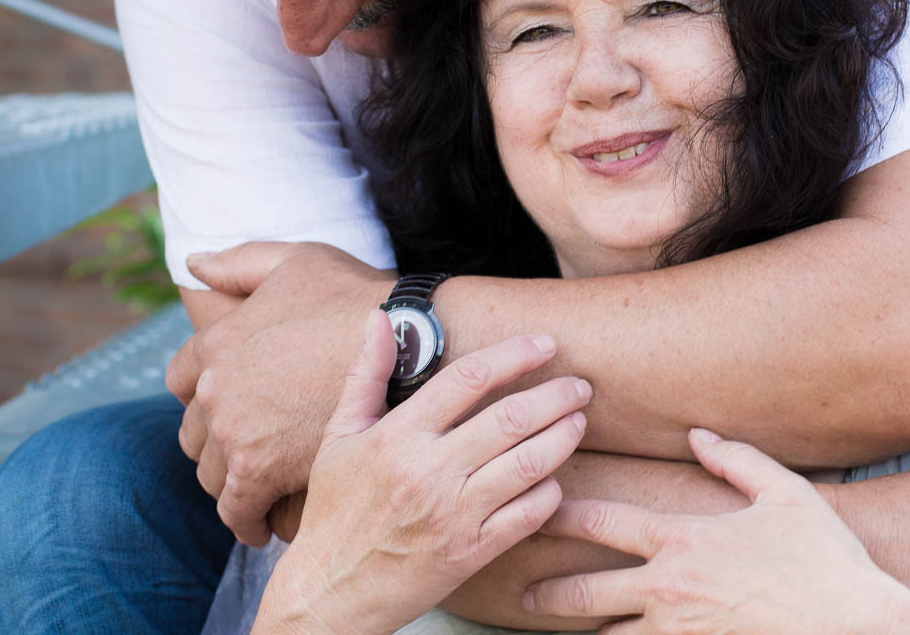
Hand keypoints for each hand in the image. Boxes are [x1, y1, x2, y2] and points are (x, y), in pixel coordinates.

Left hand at [165, 241, 391, 543]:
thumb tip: (193, 264)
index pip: (180, 378)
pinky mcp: (261, 472)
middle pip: (193, 432)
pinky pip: (237, 509)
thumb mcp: (296, 260)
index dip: (202, 393)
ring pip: (211, 474)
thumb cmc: (357, 298)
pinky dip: (245, 520)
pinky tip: (262, 523)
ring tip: (254, 489)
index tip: (225, 405)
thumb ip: (240, 263)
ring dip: (229, 482)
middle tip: (244, 450)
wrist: (404, 347)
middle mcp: (215, 391)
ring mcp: (235, 433)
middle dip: (214, 442)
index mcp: (217, 342)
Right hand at [254, 314, 590, 634]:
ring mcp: (453, 514)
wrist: (330, 591)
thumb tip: (379, 316)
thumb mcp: (338, 436)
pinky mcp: (471, 552)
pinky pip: (529, 514)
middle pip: (512, 418)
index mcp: (397, 436)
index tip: (544, 344)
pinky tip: (554, 476)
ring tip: (579, 420)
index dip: (514, 354)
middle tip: (579, 384)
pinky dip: (551, 490)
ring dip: (563, 436)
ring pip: (529, 463)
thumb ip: (365, 373)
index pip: (468, 378)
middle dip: (556, 394)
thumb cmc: (336, 509)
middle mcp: (428, 472)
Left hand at [523, 429, 909, 634]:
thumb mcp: (785, 493)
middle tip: (523, 590)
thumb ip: (735, 460)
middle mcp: (670, 590)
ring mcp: (679, 633)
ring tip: (558, 626)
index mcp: (684, 540)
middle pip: (586, 593)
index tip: (536, 507)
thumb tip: (696, 435)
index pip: (604, 523)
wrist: (855, 625)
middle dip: (548, 591)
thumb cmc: (825, 558)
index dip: (563, 514)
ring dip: (582, 631)